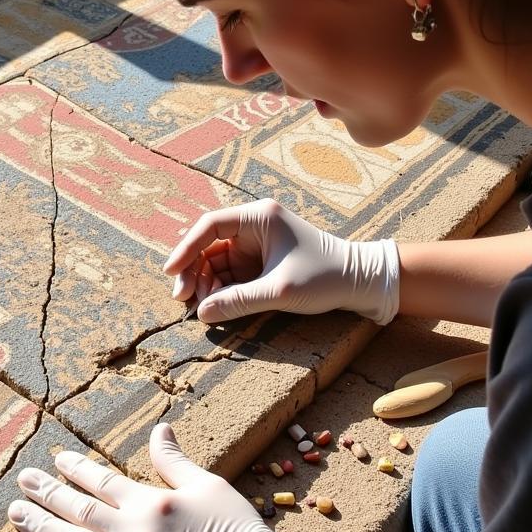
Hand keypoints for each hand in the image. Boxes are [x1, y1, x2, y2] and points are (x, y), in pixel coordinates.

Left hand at [7, 423, 314, 531]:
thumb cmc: (237, 527)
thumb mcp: (207, 484)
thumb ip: (174, 461)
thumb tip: (158, 429)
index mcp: (151, 502)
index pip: (103, 482)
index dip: (77, 469)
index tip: (55, 459)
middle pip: (82, 509)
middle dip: (48, 493)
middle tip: (21, 482)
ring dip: (45, 530)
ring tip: (17, 516)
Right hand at [164, 198, 399, 324]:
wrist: (360, 283)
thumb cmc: (325, 277)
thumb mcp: (278, 292)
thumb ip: (238, 301)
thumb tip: (201, 313)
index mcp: (259, 217)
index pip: (210, 226)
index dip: (186, 248)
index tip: (171, 273)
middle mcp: (254, 226)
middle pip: (208, 245)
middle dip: (194, 272)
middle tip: (184, 300)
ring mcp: (257, 245)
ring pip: (216, 262)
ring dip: (206, 284)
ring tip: (203, 309)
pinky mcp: (261, 263)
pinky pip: (230, 274)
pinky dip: (221, 290)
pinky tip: (217, 307)